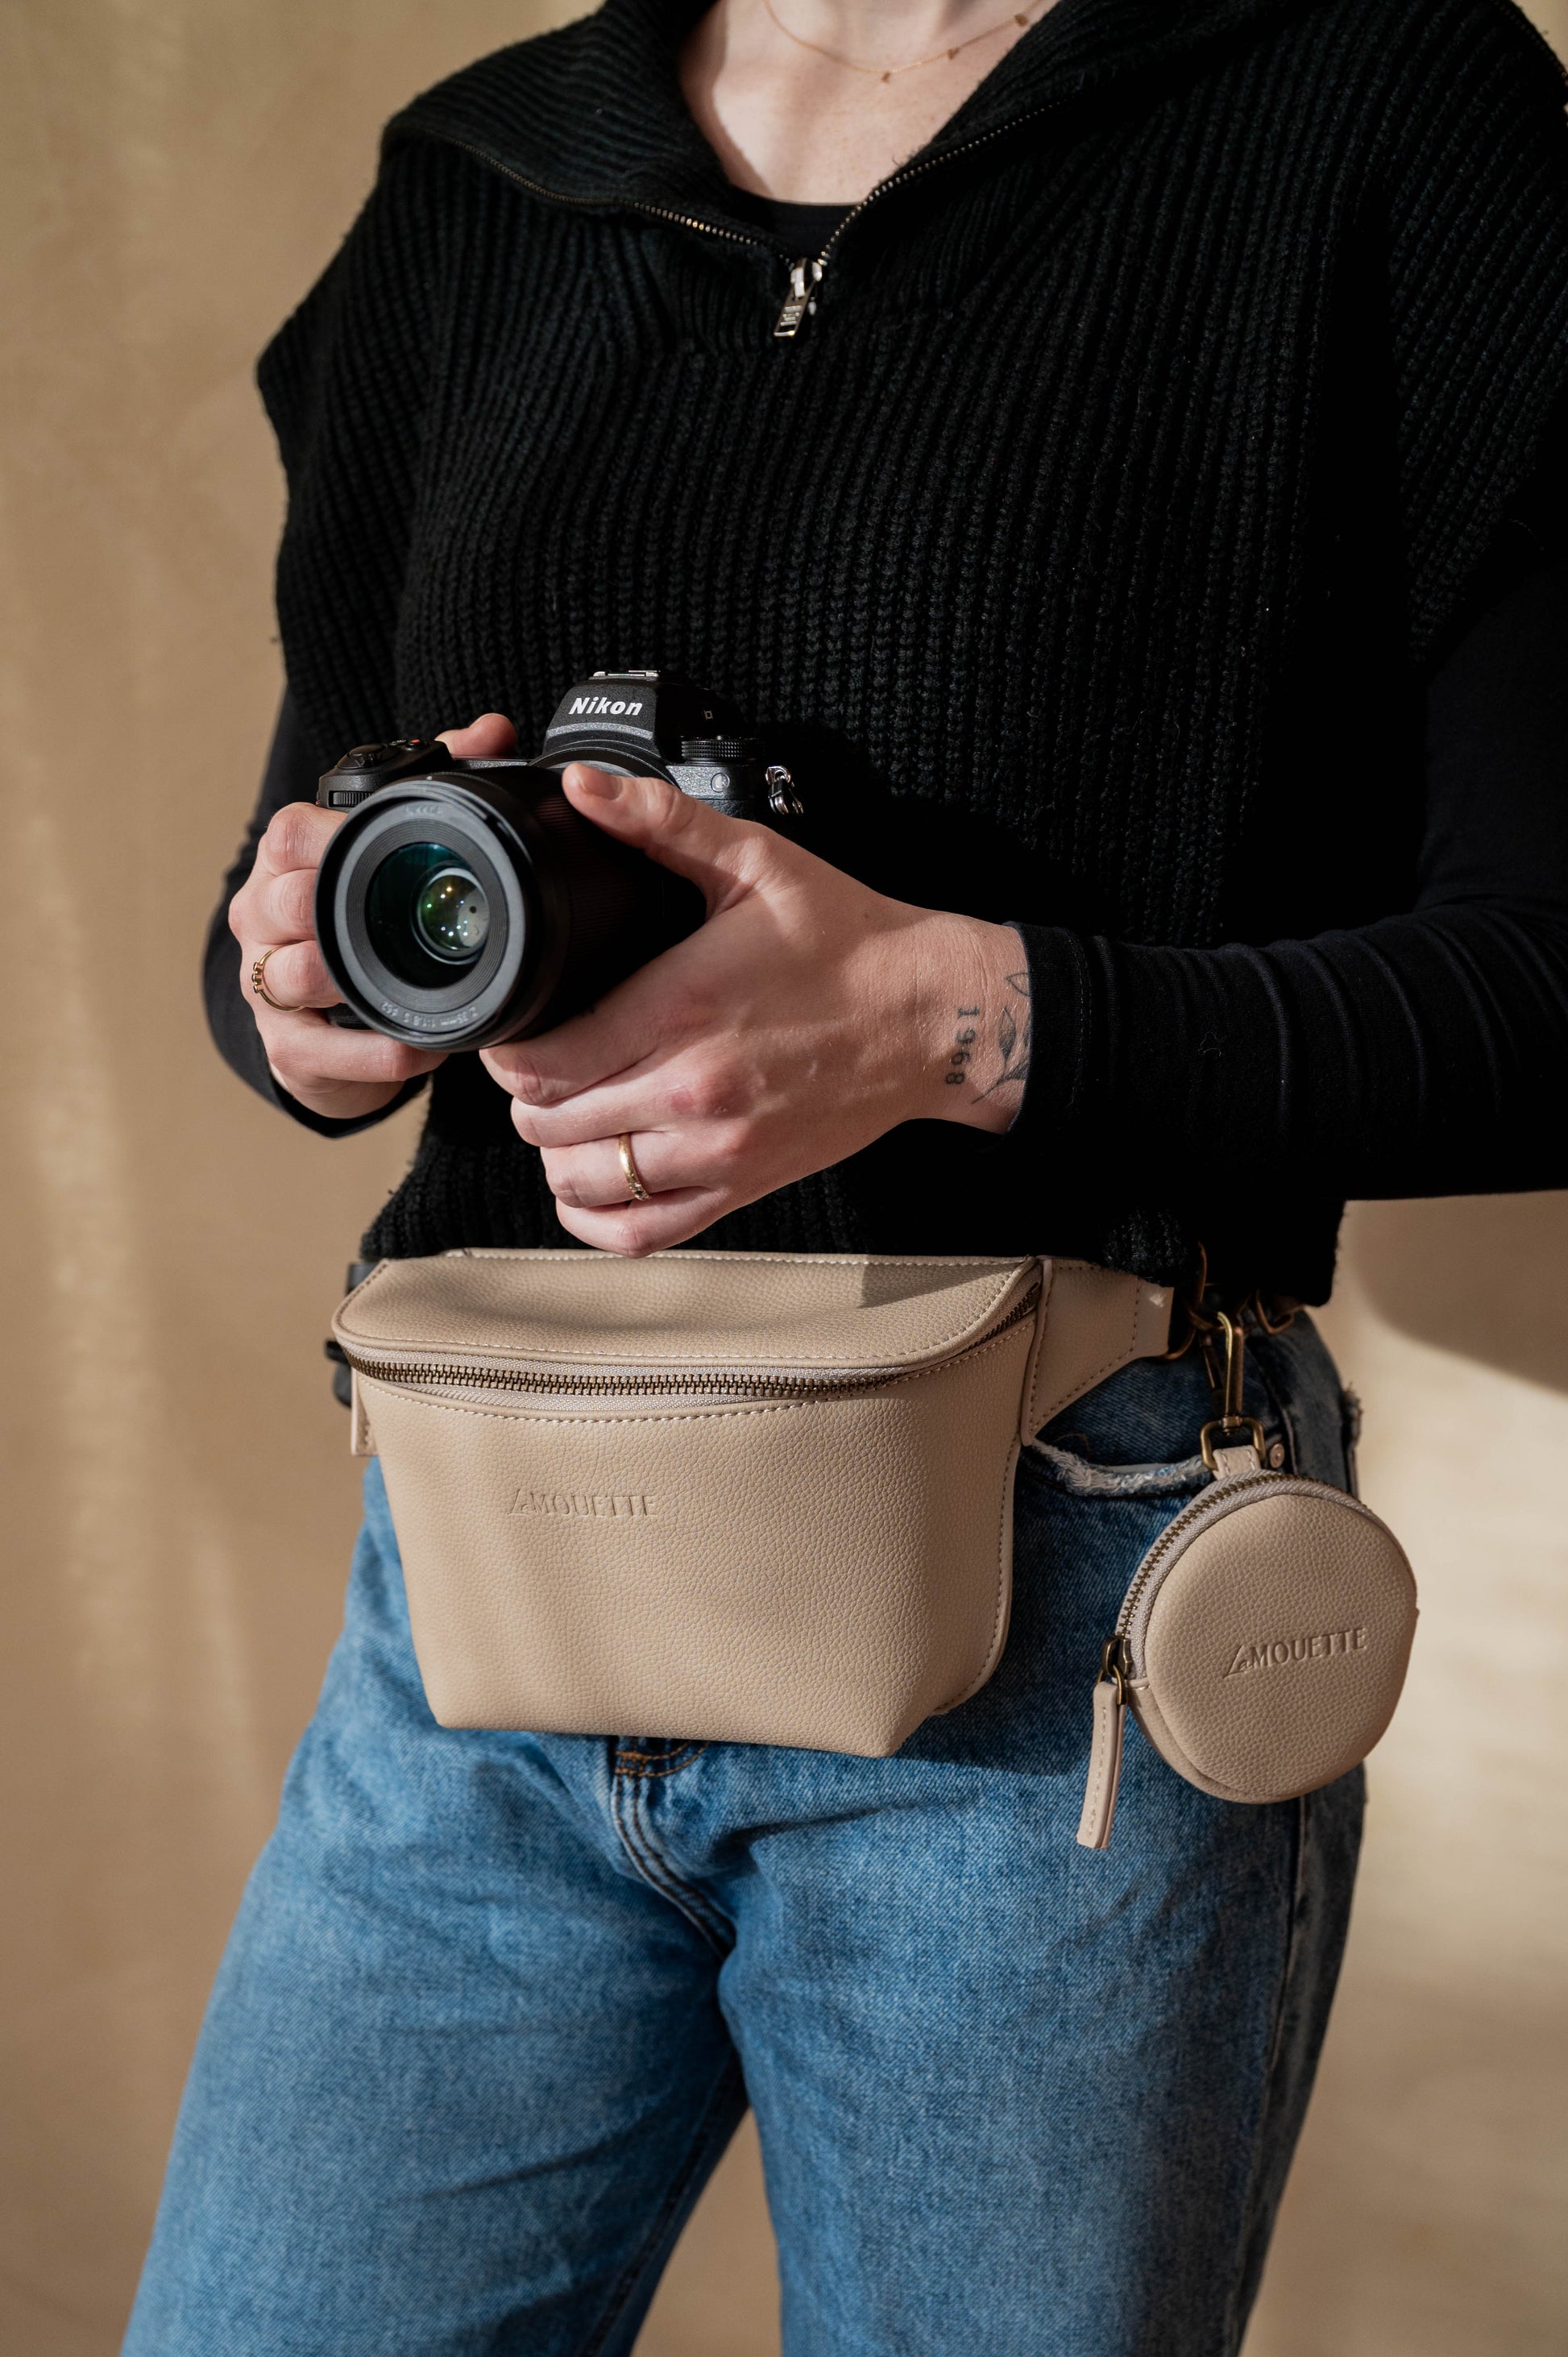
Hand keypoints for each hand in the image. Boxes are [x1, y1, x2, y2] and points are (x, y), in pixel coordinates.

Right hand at [228, 712, 515, 1121]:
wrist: (335, 1022)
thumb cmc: (361, 919)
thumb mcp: (389, 850)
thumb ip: (438, 780)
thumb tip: (493, 729)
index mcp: (286, 862)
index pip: (291, 833)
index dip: (335, 838)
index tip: (394, 849)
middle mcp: (262, 918)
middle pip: (285, 903)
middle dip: (341, 913)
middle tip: (405, 923)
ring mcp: (266, 986)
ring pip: (298, 976)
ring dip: (361, 986)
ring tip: (423, 991)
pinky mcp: (286, 1047)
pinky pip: (324, 1050)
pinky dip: (377, 1053)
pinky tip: (421, 1047)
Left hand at [481, 765, 1033, 1252]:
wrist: (933, 1016)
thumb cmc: (849, 940)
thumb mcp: (756, 861)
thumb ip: (661, 824)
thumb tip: (584, 789)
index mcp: (682, 1010)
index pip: (544, 1061)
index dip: (506, 1048)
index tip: (514, 1026)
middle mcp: (693, 1092)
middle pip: (549, 1123)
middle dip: (526, 1093)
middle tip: (538, 1060)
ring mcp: (718, 1151)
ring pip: (583, 1181)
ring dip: (556, 1150)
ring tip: (565, 1112)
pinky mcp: (742, 1186)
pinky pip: (640, 1233)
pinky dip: (595, 1216)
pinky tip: (590, 1181)